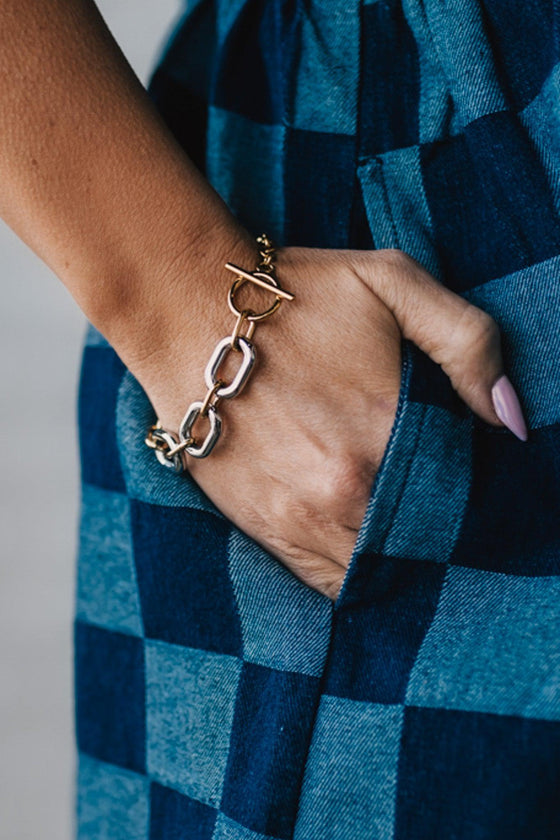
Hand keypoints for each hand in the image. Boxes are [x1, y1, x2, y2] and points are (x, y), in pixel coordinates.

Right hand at [134, 246, 513, 599]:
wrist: (187, 311)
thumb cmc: (292, 294)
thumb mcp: (392, 282)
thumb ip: (468, 341)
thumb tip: (509, 419)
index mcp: (387, 431)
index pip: (460, 495)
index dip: (471, 495)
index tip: (466, 484)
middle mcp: (347, 489)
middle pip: (420, 539)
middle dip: (436, 532)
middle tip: (436, 511)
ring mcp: (300, 516)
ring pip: (375, 569)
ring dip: (396, 560)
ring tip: (401, 533)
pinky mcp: (262, 527)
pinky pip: (323, 582)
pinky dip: (351, 578)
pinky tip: (363, 554)